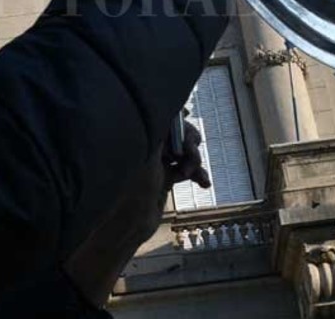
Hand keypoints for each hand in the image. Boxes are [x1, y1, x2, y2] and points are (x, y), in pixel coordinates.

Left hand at [63, 122, 209, 306]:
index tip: (186, 130)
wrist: (130, 224)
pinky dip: (196, 173)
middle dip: (188, 142)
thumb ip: (161, 131)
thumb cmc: (133, 187)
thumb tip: (176, 111)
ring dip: (193, 160)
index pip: (163, 118)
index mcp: (137, 134)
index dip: (178, 123)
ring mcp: (155, 161)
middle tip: (191, 151)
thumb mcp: (148, 152)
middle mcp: (145, 144)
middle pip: (176, 133)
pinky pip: (185, 168)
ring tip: (194, 172)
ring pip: (183, 151)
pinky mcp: (164, 176)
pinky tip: (204, 182)